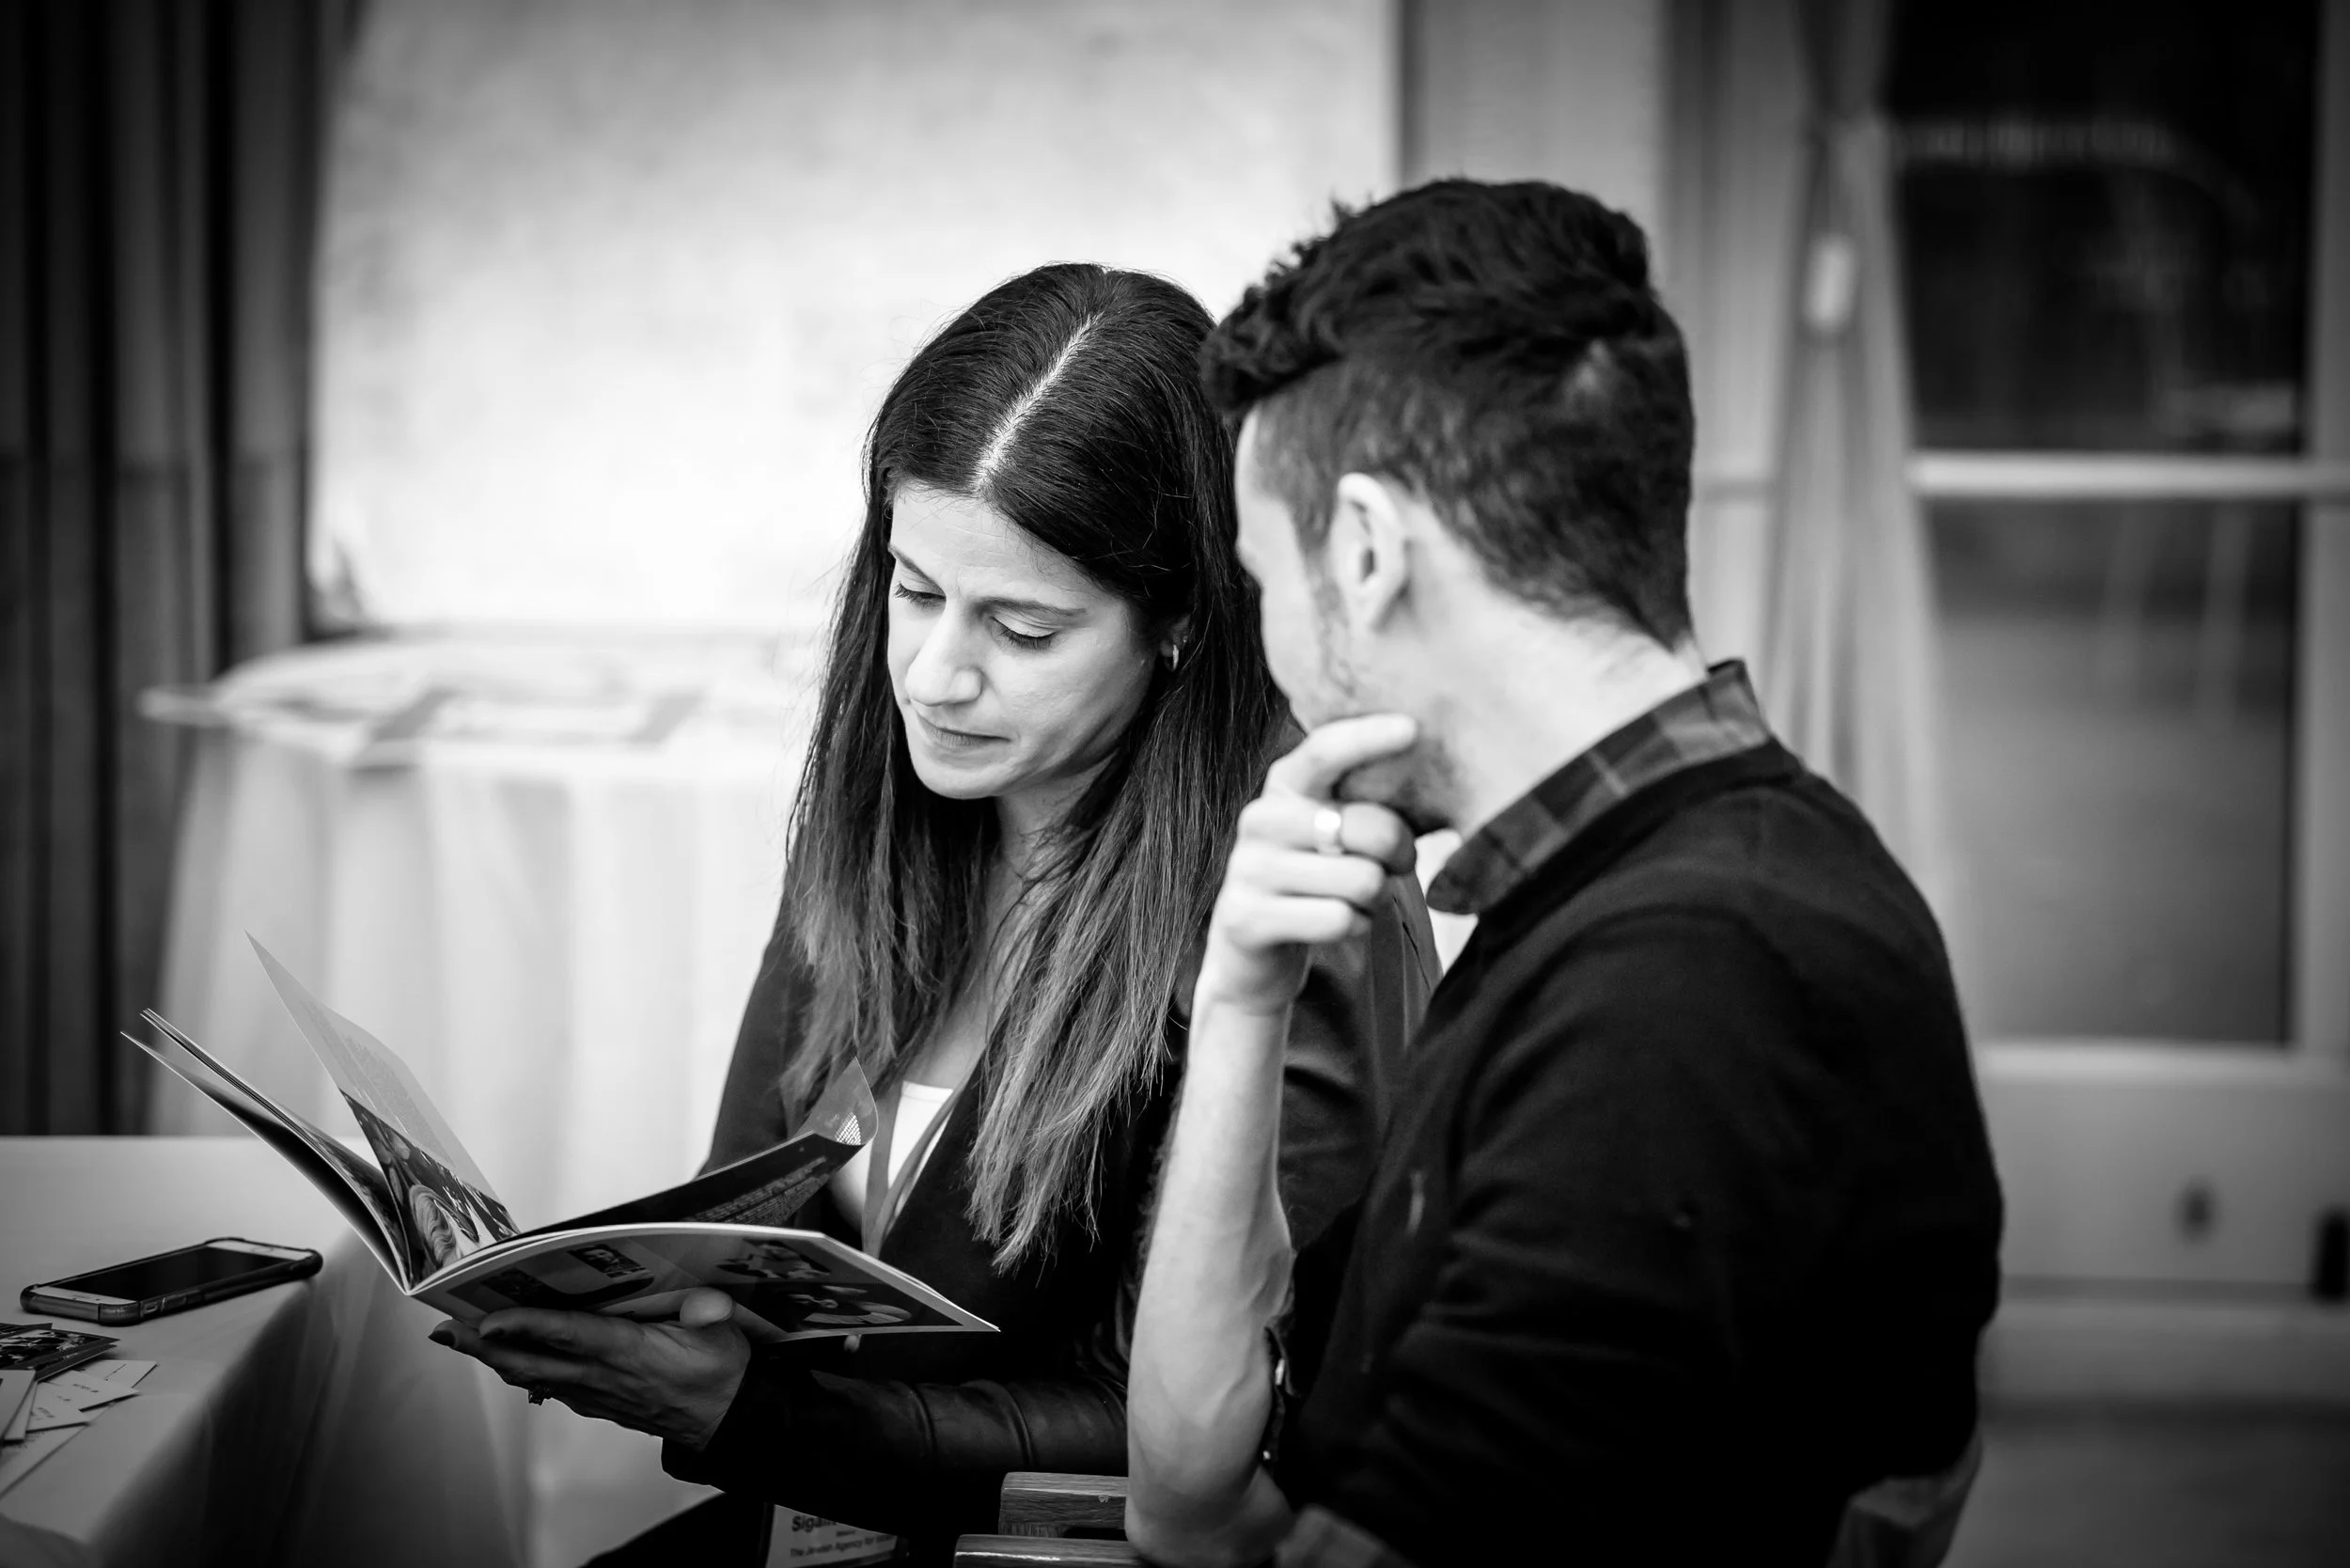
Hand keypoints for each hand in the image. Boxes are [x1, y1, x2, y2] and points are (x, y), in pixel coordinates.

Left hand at [427, 1288, 749, 1447]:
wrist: (723, 1418)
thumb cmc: (719, 1372)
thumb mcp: (723, 1334)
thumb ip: (709, 1313)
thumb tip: (709, 1303)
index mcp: (628, 1352)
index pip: (568, 1336)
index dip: (526, 1327)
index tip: (488, 1321)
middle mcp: (602, 1375)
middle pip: (533, 1359)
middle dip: (487, 1345)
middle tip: (448, 1328)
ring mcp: (595, 1392)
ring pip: (534, 1374)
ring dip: (495, 1358)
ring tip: (460, 1338)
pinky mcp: (596, 1401)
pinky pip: (547, 1385)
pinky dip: (520, 1370)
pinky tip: (504, 1359)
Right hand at [1196, 714, 1418, 1020]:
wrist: (1252, 948)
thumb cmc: (1317, 876)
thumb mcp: (1336, 830)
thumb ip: (1370, 802)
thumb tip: (1439, 779)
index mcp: (1285, 786)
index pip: (1324, 751)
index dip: (1367, 738)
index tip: (1412, 728)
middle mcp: (1260, 819)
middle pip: (1366, 828)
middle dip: (1399, 853)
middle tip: (1396, 865)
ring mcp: (1248, 869)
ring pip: (1360, 880)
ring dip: (1376, 897)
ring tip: (1358, 898)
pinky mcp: (1245, 918)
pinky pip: (1338, 919)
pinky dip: (1355, 926)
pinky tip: (1337, 923)